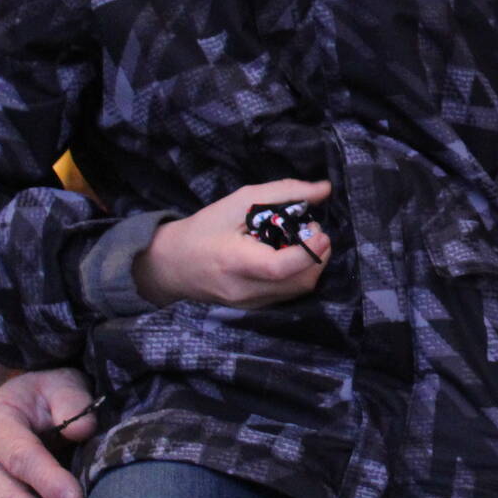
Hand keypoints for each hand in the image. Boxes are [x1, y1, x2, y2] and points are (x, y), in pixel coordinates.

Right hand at [134, 180, 332, 308]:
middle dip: (317, 253)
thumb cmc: (205, 229)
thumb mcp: (239, 201)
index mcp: (235, 262)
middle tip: (309, 228)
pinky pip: (289, 293)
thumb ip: (283, 192)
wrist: (172, 265)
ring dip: (312, 263)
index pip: (278, 267)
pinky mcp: (256, 308)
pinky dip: (299, 273)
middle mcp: (245, 290)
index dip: (308, 250)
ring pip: (300, 289)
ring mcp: (252, 304)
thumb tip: (325, 189)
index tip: (319, 230)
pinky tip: (289, 255)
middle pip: (300, 281)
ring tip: (300, 239)